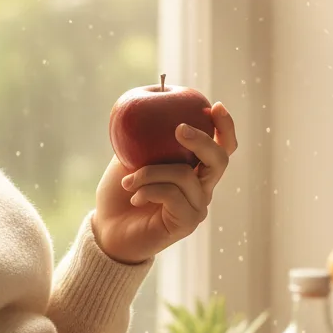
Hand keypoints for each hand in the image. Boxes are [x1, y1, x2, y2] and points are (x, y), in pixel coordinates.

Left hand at [92, 102, 236, 264]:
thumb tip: (147, 103)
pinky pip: (172, 195)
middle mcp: (202, 188)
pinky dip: (149, 190)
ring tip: (129, 181)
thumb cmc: (120, 192)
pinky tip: (135, 198)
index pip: (222, 148)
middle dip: (201, 140)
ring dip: (150, 172)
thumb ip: (145, 136)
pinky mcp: (187, 223)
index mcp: (195, 169)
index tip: (214, 106)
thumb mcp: (130, 156)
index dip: (225, 127)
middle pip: (219, 160)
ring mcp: (197, 207)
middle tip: (179, 129)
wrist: (108, 229)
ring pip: (185, 176)